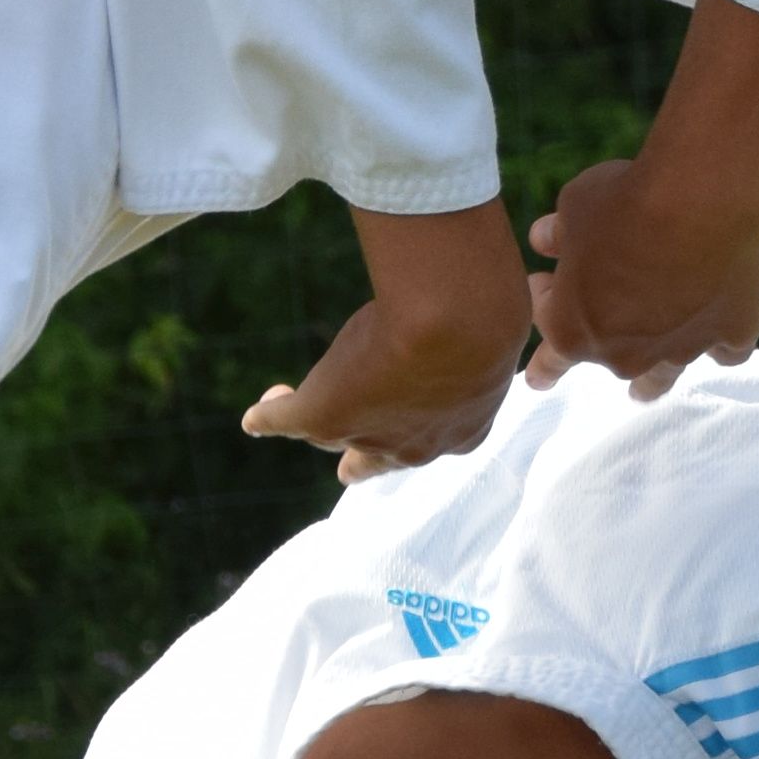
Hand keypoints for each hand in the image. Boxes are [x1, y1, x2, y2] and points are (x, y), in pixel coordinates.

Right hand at [243, 200, 527, 480]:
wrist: (458, 327)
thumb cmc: (487, 317)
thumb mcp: (495, 326)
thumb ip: (492, 321)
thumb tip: (504, 287)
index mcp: (463, 430)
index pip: (435, 437)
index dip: (419, 431)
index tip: (409, 431)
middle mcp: (416, 447)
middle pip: (380, 458)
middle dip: (364, 463)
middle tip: (349, 471)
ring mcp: (365, 433)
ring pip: (331, 435)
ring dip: (307, 422)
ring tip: (285, 412)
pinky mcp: (325, 415)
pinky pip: (286, 422)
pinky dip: (268, 418)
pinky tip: (255, 418)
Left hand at [522, 149, 758, 397]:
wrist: (698, 201)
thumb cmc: (624, 202)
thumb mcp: (576, 208)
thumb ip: (559, 232)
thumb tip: (544, 240)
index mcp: (573, 331)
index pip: (546, 332)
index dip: (542, 301)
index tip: (543, 280)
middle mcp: (625, 355)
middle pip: (605, 360)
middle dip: (597, 342)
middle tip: (600, 318)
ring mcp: (681, 350)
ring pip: (660, 378)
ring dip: (648, 383)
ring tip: (643, 394)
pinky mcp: (731, 334)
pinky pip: (726, 352)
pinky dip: (722, 343)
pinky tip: (722, 335)